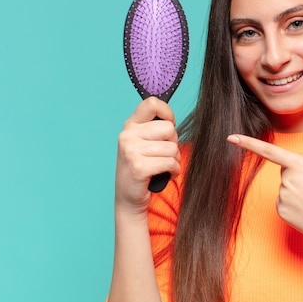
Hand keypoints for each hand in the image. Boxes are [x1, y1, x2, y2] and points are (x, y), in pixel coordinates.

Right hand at [115, 97, 180, 216]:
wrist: (129, 198)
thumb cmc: (142, 168)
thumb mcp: (143, 143)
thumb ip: (154, 128)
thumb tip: (172, 119)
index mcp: (130, 125)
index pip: (152, 103)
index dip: (167, 113)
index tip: (169, 127)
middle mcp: (128, 135)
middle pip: (169, 128)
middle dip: (173, 143)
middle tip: (163, 155)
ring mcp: (131, 151)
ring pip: (173, 148)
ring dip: (174, 160)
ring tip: (162, 167)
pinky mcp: (139, 167)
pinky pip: (171, 163)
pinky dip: (174, 171)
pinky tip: (165, 175)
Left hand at [227, 134, 302, 248]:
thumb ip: (302, 168)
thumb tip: (286, 175)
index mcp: (300, 164)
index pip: (268, 151)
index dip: (248, 143)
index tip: (231, 138)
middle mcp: (287, 179)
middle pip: (285, 172)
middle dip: (298, 178)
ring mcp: (282, 196)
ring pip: (285, 189)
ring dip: (298, 193)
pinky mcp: (280, 211)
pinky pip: (284, 203)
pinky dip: (294, 206)